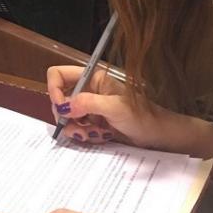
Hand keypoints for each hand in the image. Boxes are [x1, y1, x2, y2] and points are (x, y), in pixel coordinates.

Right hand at [48, 66, 212, 176]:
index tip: (61, 108)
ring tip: (93, 135)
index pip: (59, 75)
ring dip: (75, 128)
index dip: (54, 90)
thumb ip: (88, 103)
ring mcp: (90, 107)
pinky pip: (77, 128)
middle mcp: (88, 90)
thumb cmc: (141, 116)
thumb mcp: (114, 108)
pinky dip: (83, 135)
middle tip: (78, 128)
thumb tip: (63, 107)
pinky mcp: (93, 123)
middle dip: (65, 115)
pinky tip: (98, 137)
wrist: (158, 136)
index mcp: (92, 78)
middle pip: (60, 98)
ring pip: (67, 116)